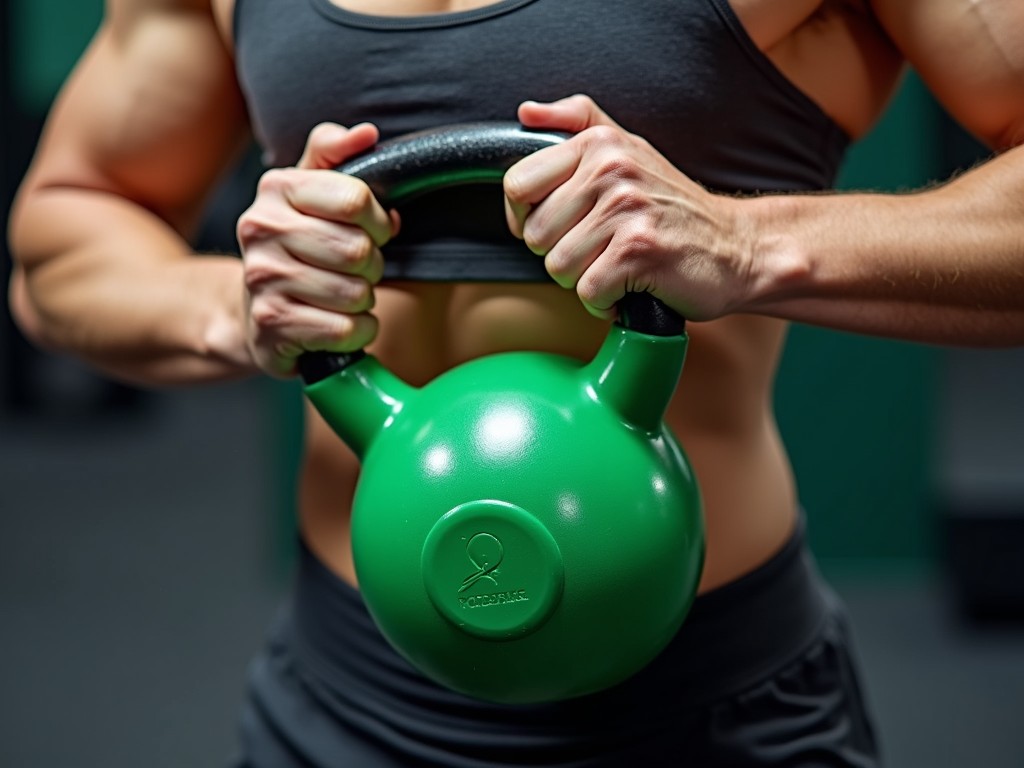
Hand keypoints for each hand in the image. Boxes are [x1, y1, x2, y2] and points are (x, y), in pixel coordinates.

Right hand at [237, 123, 398, 376]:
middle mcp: (259, 228)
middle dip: (371, 266)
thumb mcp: (312, 192)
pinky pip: (345, 329)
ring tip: (342, 296)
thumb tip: (366, 134)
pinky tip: (338, 324)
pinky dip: (356, 332)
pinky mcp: (271, 324)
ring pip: (355, 293)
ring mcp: (261, 278)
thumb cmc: (300, 247)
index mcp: (276, 188)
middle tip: (356, 270)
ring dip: (363, 301)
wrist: (255, 312)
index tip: (372, 231)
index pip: (355, 199)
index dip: (378, 221)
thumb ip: (335, 154)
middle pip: (358, 250)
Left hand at [504, 95, 754, 321]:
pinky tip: (630, 285)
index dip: (526, 218)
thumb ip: (577, 123)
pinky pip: (588, 291)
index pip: (517, 185)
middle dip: (562, 253)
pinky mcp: (638, 250)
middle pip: (535, 234)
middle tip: (602, 248)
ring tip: (618, 264)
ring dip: (585, 280)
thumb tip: (526, 113)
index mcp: (599, 143)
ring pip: (558, 266)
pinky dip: (606, 302)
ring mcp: (626, 208)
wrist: (737, 248)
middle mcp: (611, 169)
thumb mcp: (629, 150)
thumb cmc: (674, 209)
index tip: (558, 226)